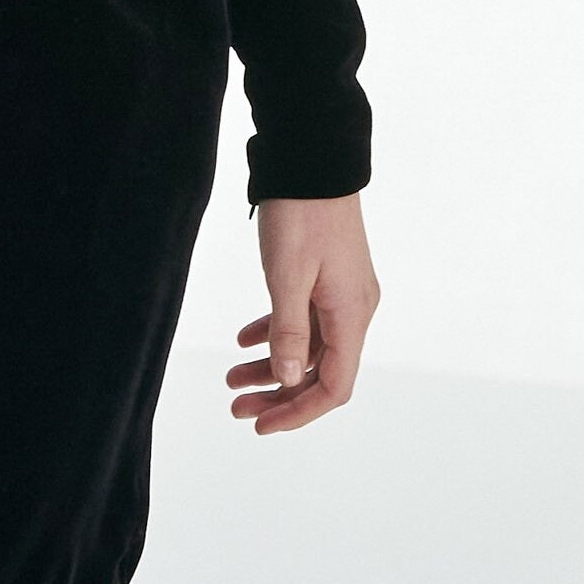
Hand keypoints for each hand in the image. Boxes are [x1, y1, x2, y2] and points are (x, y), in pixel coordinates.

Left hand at [229, 192, 378, 434]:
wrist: (314, 158)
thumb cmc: (302, 213)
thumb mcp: (287, 276)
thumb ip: (288, 331)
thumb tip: (287, 380)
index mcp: (351, 315)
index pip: (334, 386)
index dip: (299, 411)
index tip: (261, 424)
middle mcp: (353, 310)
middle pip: (319, 372)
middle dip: (278, 395)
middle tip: (236, 407)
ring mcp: (341, 293)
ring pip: (307, 347)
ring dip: (271, 367)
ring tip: (230, 378)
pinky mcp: (327, 277)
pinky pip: (304, 320)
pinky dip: (275, 333)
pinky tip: (242, 340)